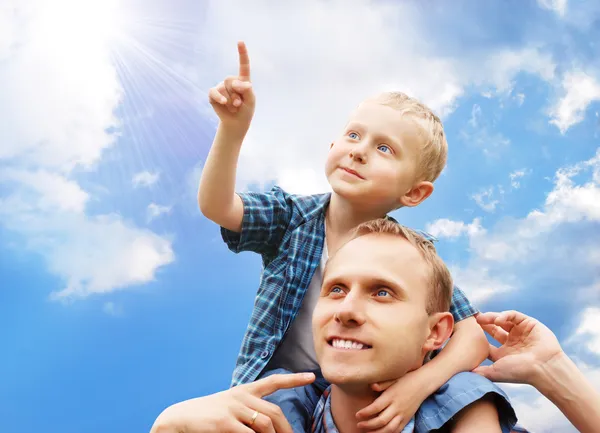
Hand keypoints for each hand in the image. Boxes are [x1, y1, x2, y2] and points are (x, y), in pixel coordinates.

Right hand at [150, 372, 314, 432]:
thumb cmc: (208, 416)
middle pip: (274, 413)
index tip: (312, 375)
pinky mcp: (224, 422)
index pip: (273, 381)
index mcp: (244, 391)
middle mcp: (241, 396)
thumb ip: (249, 412)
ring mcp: (233, 408)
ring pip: (265, 425)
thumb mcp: (230, 407)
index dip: (294, 379)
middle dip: (287, 431)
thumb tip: (270, 426)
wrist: (179, 418)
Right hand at [208, 41, 255, 131]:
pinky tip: (223, 102)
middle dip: (236, 93)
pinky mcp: (213, 94)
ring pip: (223, 89)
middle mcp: (231, 81)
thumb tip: (242, 82)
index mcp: (243, 80)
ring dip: (230, 100)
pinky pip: (214, 93)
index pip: (243, 65)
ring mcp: (221, 87)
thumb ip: (247, 90)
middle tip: (239, 104)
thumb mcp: (250, 100)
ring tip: (234, 107)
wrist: (236, 123)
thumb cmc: (245, 110)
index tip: (240, 42)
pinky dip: (219, 98)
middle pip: (231, 81)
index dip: (242, 53)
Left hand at [355, 372, 424, 432]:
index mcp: (391, 396)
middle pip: (382, 420)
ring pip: (390, 429)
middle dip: (368, 425)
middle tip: (359, 425)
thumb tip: (371, 386)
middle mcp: (397, 406)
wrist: (422, 383)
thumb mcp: (393, 378)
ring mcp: (403, 414)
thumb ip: (382, 383)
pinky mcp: (407, 419)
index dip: (365, 413)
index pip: (376, 407)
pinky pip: (398, 430)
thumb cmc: (405, 379)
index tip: (357, 415)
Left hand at [474, 310, 563, 384]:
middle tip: (473, 319)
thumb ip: (481, 372)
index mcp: (504, 354)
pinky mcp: (529, 324)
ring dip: (491, 318)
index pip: (487, 342)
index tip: (466, 330)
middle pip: (494, 328)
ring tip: (482, 318)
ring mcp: (521, 333)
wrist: (543, 368)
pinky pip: (514, 315)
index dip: (477, 335)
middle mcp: (512, 343)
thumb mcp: (496, 372)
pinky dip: (505, 315)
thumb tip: (464, 372)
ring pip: (503, 320)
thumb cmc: (520, 372)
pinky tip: (498, 319)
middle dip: (483, 323)